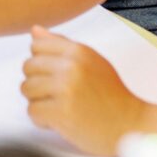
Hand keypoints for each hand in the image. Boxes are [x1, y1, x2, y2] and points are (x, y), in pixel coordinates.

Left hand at [21, 27, 146, 154]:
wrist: (130, 126)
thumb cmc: (111, 95)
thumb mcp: (91, 61)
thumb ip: (61, 45)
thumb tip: (34, 30)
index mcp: (78, 51)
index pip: (36, 45)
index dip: (41, 63)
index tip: (55, 75)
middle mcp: (70, 66)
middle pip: (28, 67)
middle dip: (38, 83)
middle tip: (57, 95)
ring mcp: (65, 89)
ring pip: (26, 89)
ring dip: (38, 101)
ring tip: (59, 107)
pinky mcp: (61, 112)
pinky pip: (32, 111)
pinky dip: (42, 120)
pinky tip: (59, 121)